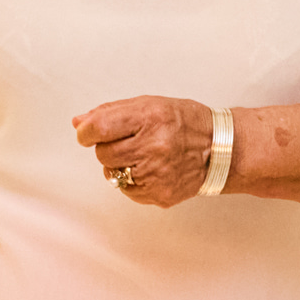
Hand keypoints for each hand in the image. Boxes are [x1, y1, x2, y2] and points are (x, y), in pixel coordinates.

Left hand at [73, 96, 212, 208]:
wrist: (220, 149)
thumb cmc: (184, 122)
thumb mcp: (149, 105)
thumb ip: (110, 112)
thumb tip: (78, 123)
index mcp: (150, 118)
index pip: (99, 128)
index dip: (86, 132)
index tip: (87, 133)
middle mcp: (154, 147)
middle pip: (103, 153)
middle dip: (108, 147)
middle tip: (129, 141)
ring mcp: (157, 174)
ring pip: (112, 174)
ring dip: (120, 165)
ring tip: (143, 155)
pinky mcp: (160, 194)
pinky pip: (127, 190)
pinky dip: (132, 180)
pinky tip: (151, 169)